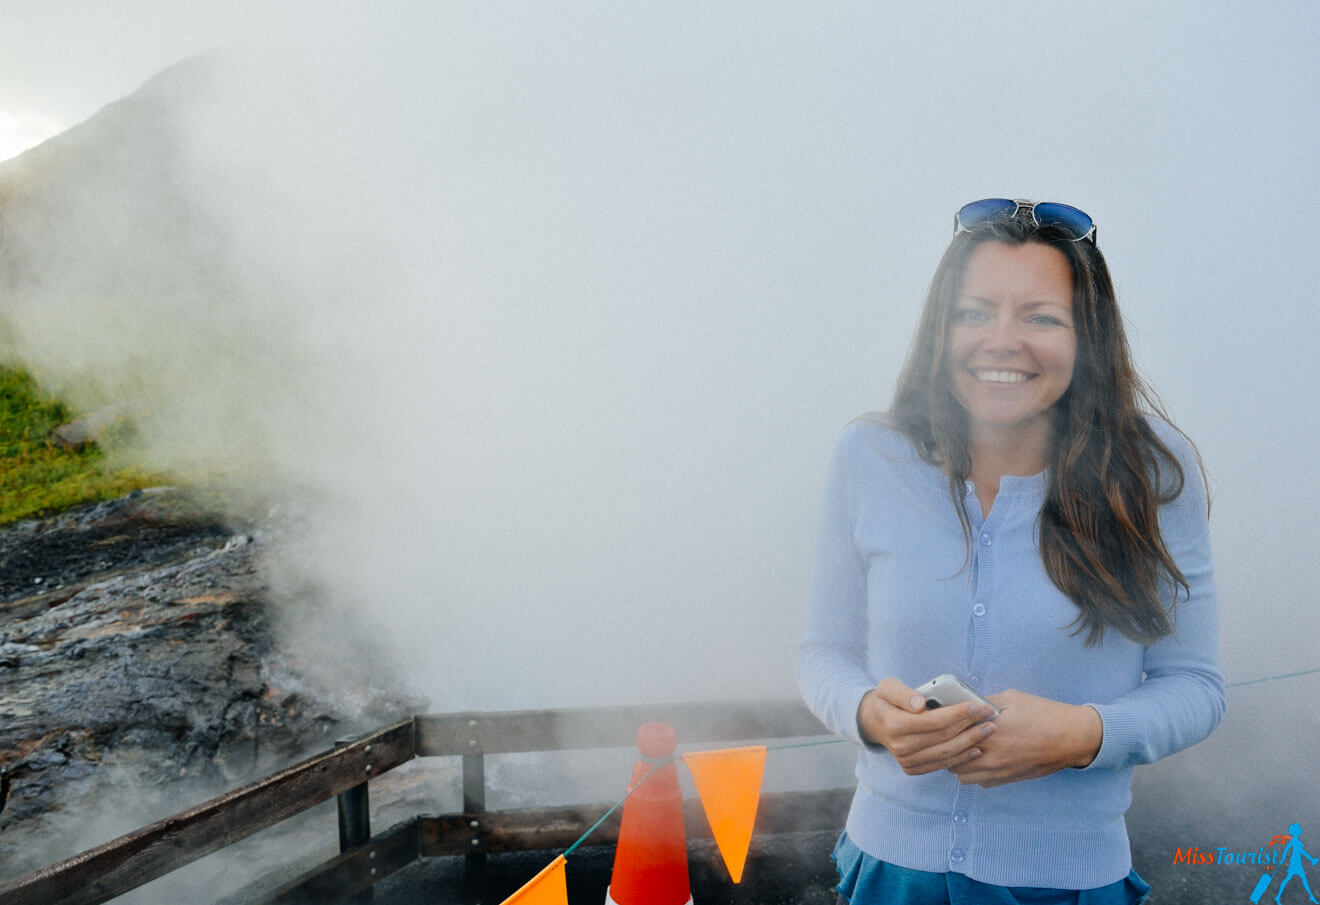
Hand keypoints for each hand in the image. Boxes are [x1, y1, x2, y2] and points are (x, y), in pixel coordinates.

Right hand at [857, 677, 998, 774]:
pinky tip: (976, 748)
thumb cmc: (886, 700)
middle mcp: (900, 746)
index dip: (958, 713)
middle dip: (970, 726)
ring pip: (946, 753)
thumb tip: (919, 704)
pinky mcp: (912, 769)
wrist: (874, 722)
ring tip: (989, 730)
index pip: (933, 721)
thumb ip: (903, 693)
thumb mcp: (888, 687)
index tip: (978, 705)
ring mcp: (906, 761)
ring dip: (971, 742)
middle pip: (943, 737)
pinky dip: (961, 757)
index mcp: (894, 725)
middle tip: (990, 716)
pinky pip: (941, 764)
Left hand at [947, 689, 1101, 787]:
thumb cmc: (1042, 714)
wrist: (1071, 738)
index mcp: (988, 730)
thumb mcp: (1010, 699)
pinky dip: (976, 773)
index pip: (951, 733)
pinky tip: (982, 759)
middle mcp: (990, 754)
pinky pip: (981, 782)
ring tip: (964, 748)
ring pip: (963, 775)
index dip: (943, 726)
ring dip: (959, 763)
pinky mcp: (1007, 779)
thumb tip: (964, 703)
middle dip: (947, 746)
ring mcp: (998, 770)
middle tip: (949, 736)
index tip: (940, 720)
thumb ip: (984, 702)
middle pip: (952, 758)